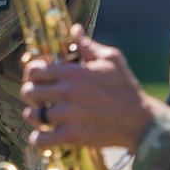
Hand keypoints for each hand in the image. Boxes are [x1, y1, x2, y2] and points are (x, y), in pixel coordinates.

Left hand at [20, 24, 165, 150]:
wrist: (140, 121)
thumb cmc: (126, 88)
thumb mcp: (111, 59)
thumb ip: (88, 45)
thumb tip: (75, 29)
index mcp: (74, 73)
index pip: (34, 70)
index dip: (32, 73)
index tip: (38, 77)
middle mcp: (68, 93)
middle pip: (29, 91)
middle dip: (31, 93)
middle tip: (40, 96)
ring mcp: (69, 116)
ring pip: (33, 114)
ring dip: (34, 114)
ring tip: (42, 114)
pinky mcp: (73, 136)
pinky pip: (42, 139)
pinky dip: (39, 138)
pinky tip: (46, 134)